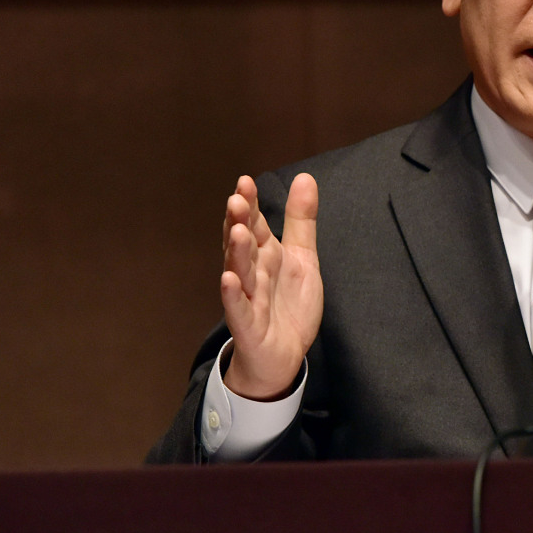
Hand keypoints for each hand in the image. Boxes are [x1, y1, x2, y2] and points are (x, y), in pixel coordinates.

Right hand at [220, 173, 321, 398]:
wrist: (284, 355)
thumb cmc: (288, 304)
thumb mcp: (302, 257)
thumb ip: (301, 220)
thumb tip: (305, 177)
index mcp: (264, 254)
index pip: (254, 224)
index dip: (250, 205)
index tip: (245, 182)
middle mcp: (252, 273)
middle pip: (243, 245)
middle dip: (239, 223)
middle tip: (237, 199)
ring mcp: (248, 298)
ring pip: (239, 273)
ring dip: (236, 252)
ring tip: (237, 231)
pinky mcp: (249, 326)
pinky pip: (238, 309)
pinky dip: (232, 295)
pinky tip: (228, 279)